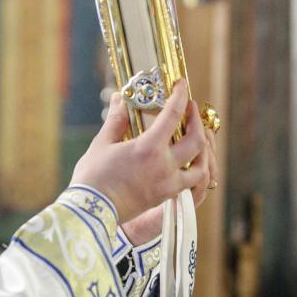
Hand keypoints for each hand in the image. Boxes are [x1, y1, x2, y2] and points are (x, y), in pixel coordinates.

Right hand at [70, 80, 212, 224]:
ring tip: (197, 139)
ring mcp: (168, 184)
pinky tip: (188, 162)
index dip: (179, 96)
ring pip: (201, 166)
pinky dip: (195, 170)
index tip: (181, 84)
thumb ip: (116, 120)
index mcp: (149, 148)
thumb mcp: (102, 144)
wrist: (92, 212)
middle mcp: (165, 165)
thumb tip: (120, 98)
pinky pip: (191, 183)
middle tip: (190, 109)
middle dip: (197, 121)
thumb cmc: (93, 177)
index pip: (173, 115)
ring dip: (204, 150)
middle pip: (196, 140)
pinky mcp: (166, 197)